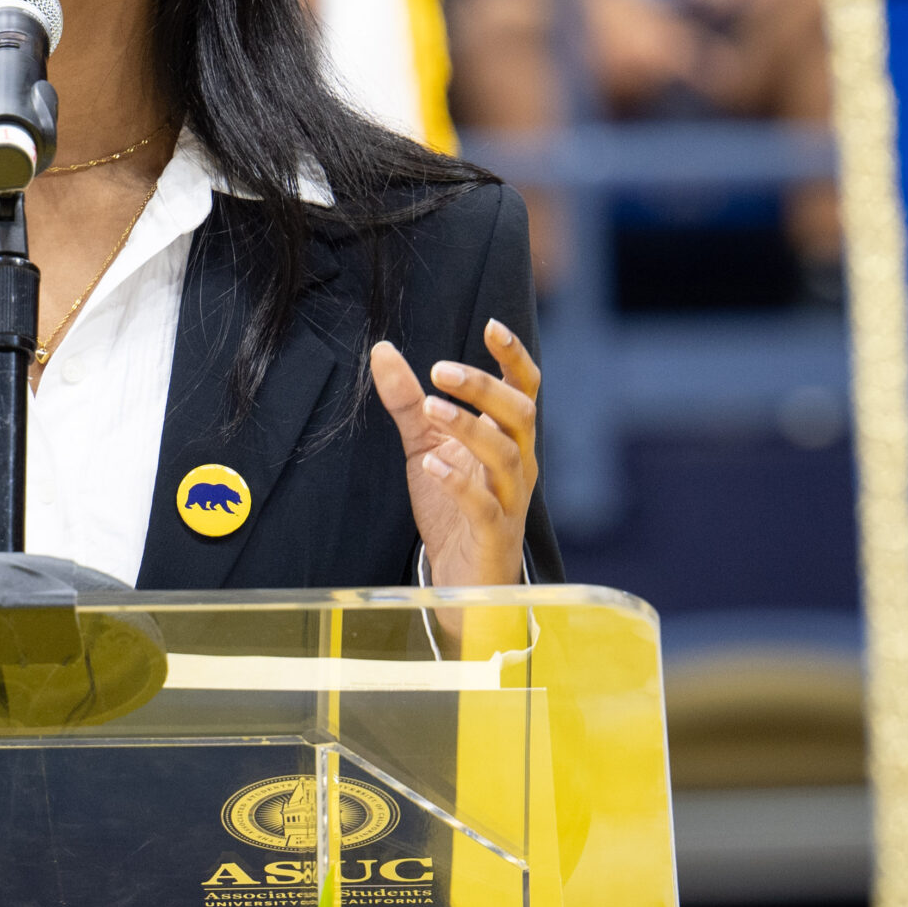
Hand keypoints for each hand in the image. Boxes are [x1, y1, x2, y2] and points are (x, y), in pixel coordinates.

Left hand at [369, 320, 540, 588]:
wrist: (462, 580)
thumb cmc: (452, 508)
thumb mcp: (425, 446)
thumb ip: (408, 402)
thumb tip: (382, 350)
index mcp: (508, 439)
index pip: (525, 389)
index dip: (513, 357)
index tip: (491, 326)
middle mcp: (519, 465)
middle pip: (520, 415)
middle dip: (484, 388)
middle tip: (441, 370)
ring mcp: (511, 501)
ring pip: (506, 455)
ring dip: (470, 427)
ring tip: (431, 408)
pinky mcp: (494, 535)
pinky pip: (486, 506)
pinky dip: (460, 483)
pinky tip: (433, 465)